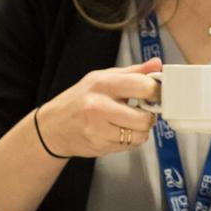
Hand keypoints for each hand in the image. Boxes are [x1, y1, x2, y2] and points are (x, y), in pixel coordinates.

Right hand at [35, 58, 160, 157]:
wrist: (52, 126)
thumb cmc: (80, 99)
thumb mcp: (104, 77)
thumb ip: (134, 72)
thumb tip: (157, 64)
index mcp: (103, 84)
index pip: (144, 87)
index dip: (157, 92)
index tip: (158, 94)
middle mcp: (99, 106)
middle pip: (144, 117)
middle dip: (149, 115)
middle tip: (143, 111)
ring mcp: (97, 129)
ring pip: (139, 135)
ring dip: (140, 130)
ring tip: (130, 121)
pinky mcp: (98, 146)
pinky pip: (129, 145)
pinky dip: (130, 139)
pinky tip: (118, 130)